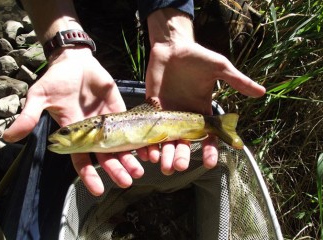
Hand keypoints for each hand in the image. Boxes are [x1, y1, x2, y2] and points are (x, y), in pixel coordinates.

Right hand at [3, 48, 143, 194]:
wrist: (76, 62)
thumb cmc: (56, 80)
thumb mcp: (40, 97)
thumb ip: (30, 116)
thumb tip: (8, 136)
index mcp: (75, 134)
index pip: (82, 160)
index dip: (89, 176)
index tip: (99, 190)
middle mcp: (94, 133)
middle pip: (106, 156)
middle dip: (116, 169)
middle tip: (128, 180)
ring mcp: (109, 123)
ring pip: (121, 145)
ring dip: (131, 158)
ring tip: (141, 169)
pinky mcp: (121, 110)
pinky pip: (132, 126)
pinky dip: (140, 138)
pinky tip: (150, 148)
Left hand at [141, 9, 264, 174]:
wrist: (172, 48)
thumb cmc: (198, 57)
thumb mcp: (220, 68)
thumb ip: (238, 81)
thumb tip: (263, 92)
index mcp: (202, 113)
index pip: (208, 137)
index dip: (209, 151)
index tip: (209, 163)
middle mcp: (184, 119)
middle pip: (184, 144)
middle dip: (181, 157)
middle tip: (178, 167)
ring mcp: (167, 116)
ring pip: (166, 142)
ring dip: (164, 155)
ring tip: (163, 166)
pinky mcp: (152, 110)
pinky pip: (149, 130)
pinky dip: (148, 143)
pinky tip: (147, 154)